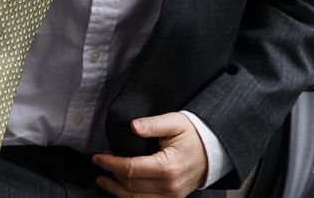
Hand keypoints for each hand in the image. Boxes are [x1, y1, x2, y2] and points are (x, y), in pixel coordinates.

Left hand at [92, 112, 207, 197]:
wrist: (214, 150)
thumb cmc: (194, 134)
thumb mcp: (175, 122)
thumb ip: (152, 124)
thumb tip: (132, 126)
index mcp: (167, 167)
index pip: (130, 169)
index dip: (110, 163)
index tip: (98, 157)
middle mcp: (168, 186)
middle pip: (129, 185)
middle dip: (111, 174)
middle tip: (100, 163)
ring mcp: (171, 196)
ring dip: (115, 190)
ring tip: (103, 180)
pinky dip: (130, 197)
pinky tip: (121, 190)